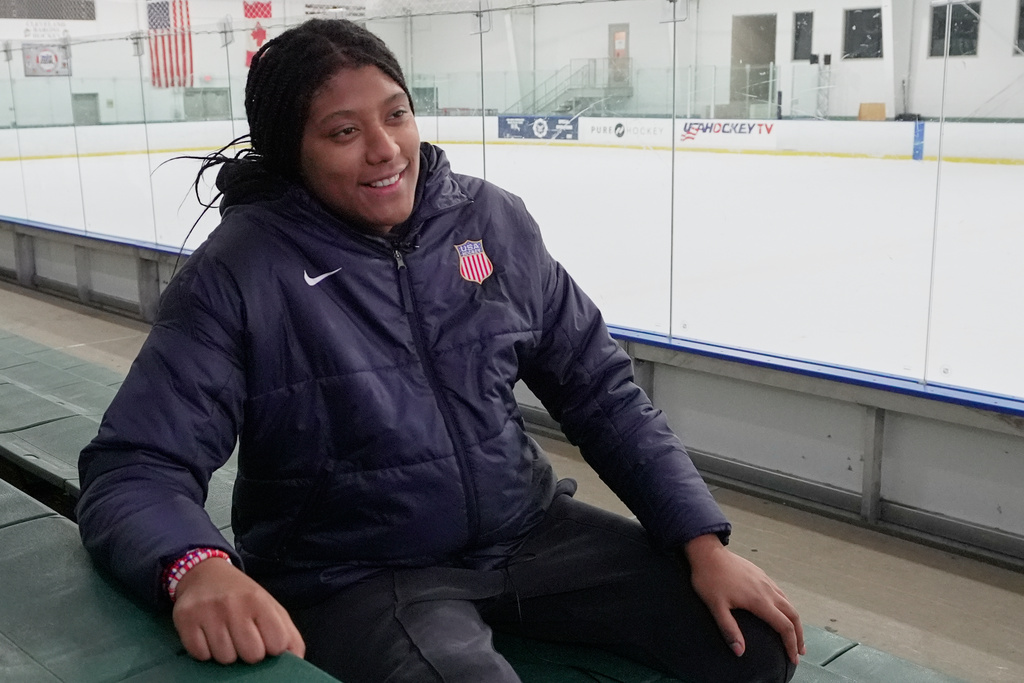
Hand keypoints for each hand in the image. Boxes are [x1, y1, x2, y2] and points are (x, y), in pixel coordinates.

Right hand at [172, 556, 305, 664]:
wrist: (204, 573)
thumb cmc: (242, 596)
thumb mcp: (270, 607)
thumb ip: (288, 633)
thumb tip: (297, 660)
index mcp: (260, 601)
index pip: (278, 644)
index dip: (272, 648)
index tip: (265, 640)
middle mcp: (235, 604)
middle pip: (252, 655)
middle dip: (249, 653)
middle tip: (243, 639)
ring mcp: (209, 612)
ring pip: (225, 658)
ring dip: (226, 653)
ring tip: (225, 635)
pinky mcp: (186, 619)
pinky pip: (200, 655)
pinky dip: (204, 651)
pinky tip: (207, 636)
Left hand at [684, 534, 803, 664]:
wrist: (707, 553)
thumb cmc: (709, 579)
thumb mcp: (716, 607)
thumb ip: (729, 629)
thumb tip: (739, 652)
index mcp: (759, 600)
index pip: (784, 626)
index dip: (791, 644)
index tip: (793, 659)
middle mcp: (767, 590)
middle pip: (793, 615)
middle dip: (799, 635)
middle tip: (799, 652)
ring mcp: (765, 581)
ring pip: (788, 603)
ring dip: (794, 621)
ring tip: (794, 635)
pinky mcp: (761, 575)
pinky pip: (781, 593)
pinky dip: (787, 607)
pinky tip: (781, 611)